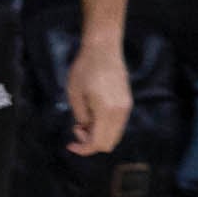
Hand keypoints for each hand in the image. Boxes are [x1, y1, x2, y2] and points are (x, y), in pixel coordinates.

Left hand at [66, 36, 132, 155]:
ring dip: (98, 135)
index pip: (98, 143)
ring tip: (85, 120)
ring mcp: (126, 107)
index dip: (83, 149)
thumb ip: (81, 117)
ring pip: (114, 135)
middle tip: (77, 128)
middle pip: (108, 144)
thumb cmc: (85, 68)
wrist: (103, 47)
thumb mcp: (74, 95)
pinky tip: (94, 115)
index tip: (71, 144)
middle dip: (91, 143)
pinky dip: (105, 127)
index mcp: (106, 110)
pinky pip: (117, 125)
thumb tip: (85, 129)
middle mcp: (120, 111)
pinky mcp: (127, 102)